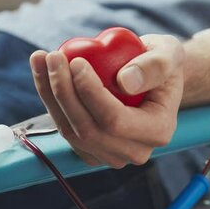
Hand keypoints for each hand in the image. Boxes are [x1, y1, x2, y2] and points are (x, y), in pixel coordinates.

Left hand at [29, 34, 183, 167]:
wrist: (151, 77)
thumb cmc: (162, 63)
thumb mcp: (169, 53)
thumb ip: (155, 65)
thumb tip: (125, 82)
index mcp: (158, 131)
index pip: (115, 120)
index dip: (90, 93)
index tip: (76, 61)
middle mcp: (134, 151)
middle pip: (87, 129)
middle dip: (63, 92)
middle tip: (53, 56)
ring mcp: (109, 155)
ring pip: (69, 131)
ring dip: (49, 94)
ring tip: (41, 59)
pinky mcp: (89, 150)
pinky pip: (63, 127)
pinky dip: (49, 99)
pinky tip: (42, 71)